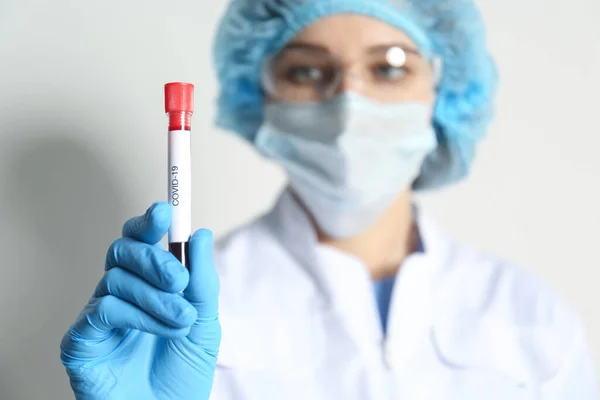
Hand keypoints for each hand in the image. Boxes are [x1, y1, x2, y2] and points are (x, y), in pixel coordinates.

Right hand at [60, 202, 220, 399]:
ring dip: (156, 298)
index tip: (166, 210)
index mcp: (148, 285)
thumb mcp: (204, 322)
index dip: (149, 222)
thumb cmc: (183, 373)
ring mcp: (99, 316)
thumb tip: (200, 233)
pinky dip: (137, 316)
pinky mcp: (82, 339)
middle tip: (180, 280)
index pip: (140, 242)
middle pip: (123, 250)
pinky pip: (104, 309)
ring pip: (116, 278)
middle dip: (155, 259)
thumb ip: (202, 280)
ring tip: (181, 321)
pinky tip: (158, 332)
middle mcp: (120, 294)